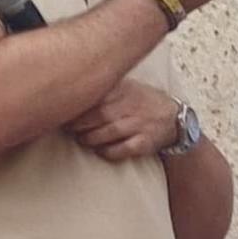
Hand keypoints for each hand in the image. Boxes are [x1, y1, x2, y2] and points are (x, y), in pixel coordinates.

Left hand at [69, 80, 188, 163]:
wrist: (173, 118)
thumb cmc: (141, 102)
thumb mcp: (126, 86)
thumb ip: (103, 86)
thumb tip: (66, 89)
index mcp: (123, 90)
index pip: (95, 95)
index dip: (76, 106)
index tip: (64, 111)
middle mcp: (131, 106)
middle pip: (97, 116)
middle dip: (78, 125)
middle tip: (69, 128)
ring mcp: (139, 124)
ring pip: (106, 134)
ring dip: (90, 139)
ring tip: (83, 139)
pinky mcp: (144, 143)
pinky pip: (120, 150)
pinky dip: (107, 152)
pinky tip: (101, 150)